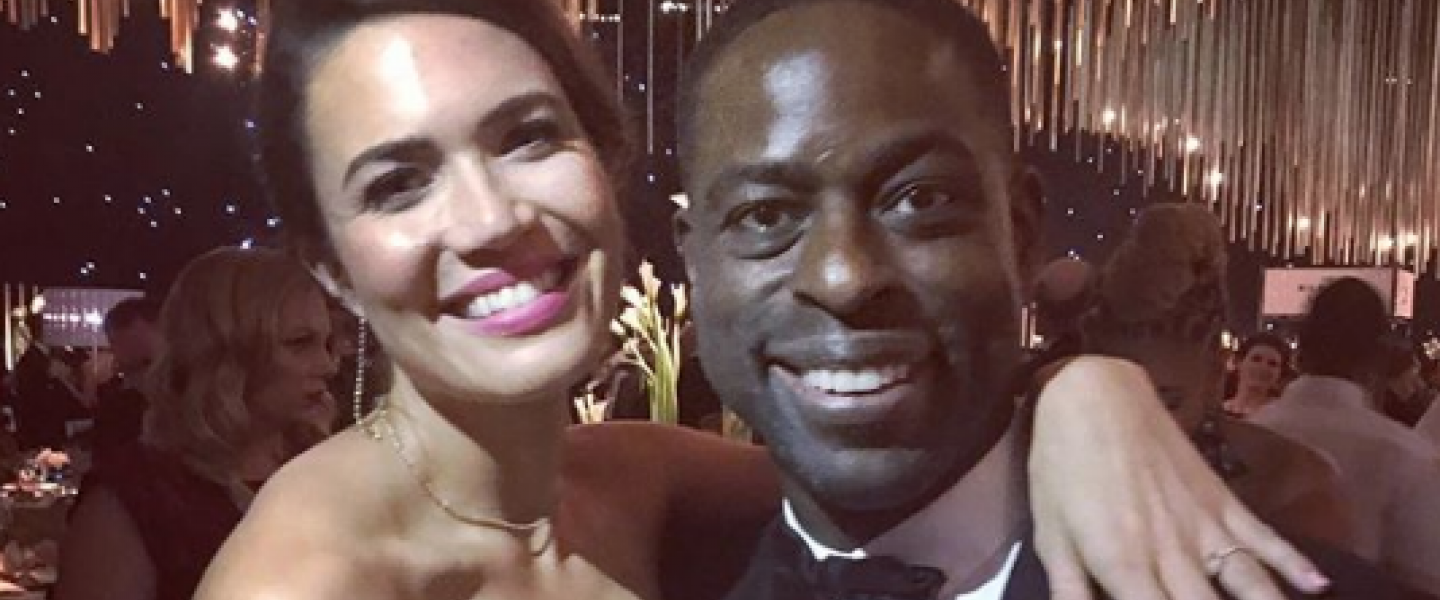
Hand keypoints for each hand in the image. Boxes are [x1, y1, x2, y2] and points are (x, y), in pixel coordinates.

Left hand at [1028, 357, 1330, 599]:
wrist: (1092, 397)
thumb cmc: (1061, 468)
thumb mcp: (1051, 534)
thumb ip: (1070, 589)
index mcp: (1125, 566)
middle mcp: (1173, 553)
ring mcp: (1204, 526)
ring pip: (1249, 585)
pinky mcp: (1222, 500)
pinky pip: (1264, 538)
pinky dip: (1294, 564)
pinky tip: (1316, 587)